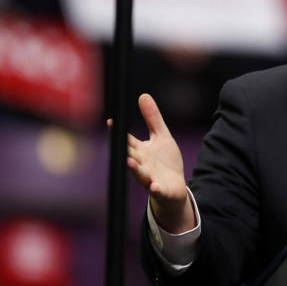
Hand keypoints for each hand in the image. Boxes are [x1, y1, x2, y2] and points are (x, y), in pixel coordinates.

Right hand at [124, 94, 194, 232]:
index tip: (111, 121)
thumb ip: (152, 118)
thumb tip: (143, 95)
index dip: (119, 132)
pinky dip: (154, 188)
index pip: (127, 140)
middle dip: (124, 150)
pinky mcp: (160, 189)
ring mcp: (149, 178)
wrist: (175, 187)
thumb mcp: (162, 137)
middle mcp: (141, 164)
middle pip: (130, 156)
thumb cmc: (165, 162)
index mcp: (140, 151)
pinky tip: (153, 186)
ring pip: (139, 173)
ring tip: (130, 163)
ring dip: (134, 169)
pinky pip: (155, 189)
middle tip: (119, 143)